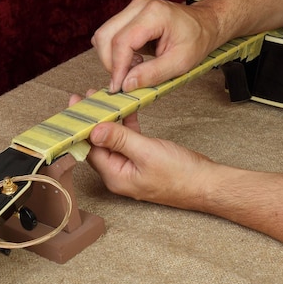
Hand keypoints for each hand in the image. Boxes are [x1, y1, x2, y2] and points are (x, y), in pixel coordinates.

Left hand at [69, 92, 216, 209]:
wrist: (207, 184)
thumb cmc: (181, 174)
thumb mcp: (146, 152)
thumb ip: (119, 139)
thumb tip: (94, 130)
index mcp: (115, 176)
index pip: (90, 148)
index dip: (82, 126)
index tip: (75, 107)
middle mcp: (119, 174)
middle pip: (98, 144)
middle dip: (92, 121)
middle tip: (86, 99)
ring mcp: (131, 168)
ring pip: (113, 141)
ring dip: (109, 120)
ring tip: (102, 100)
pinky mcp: (142, 162)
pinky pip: (128, 141)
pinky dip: (126, 125)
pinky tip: (125, 110)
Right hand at [91, 0, 221, 92]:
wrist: (204, 24)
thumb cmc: (196, 40)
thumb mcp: (180, 63)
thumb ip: (152, 74)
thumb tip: (126, 84)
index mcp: (154, 14)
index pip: (122, 42)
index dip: (117, 67)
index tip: (118, 87)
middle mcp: (139, 6)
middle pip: (105, 36)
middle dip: (110, 63)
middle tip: (127, 79)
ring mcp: (132, 8)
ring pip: (103, 35)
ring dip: (111, 57)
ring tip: (134, 67)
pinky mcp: (128, 15)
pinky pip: (109, 34)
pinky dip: (114, 51)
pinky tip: (133, 58)